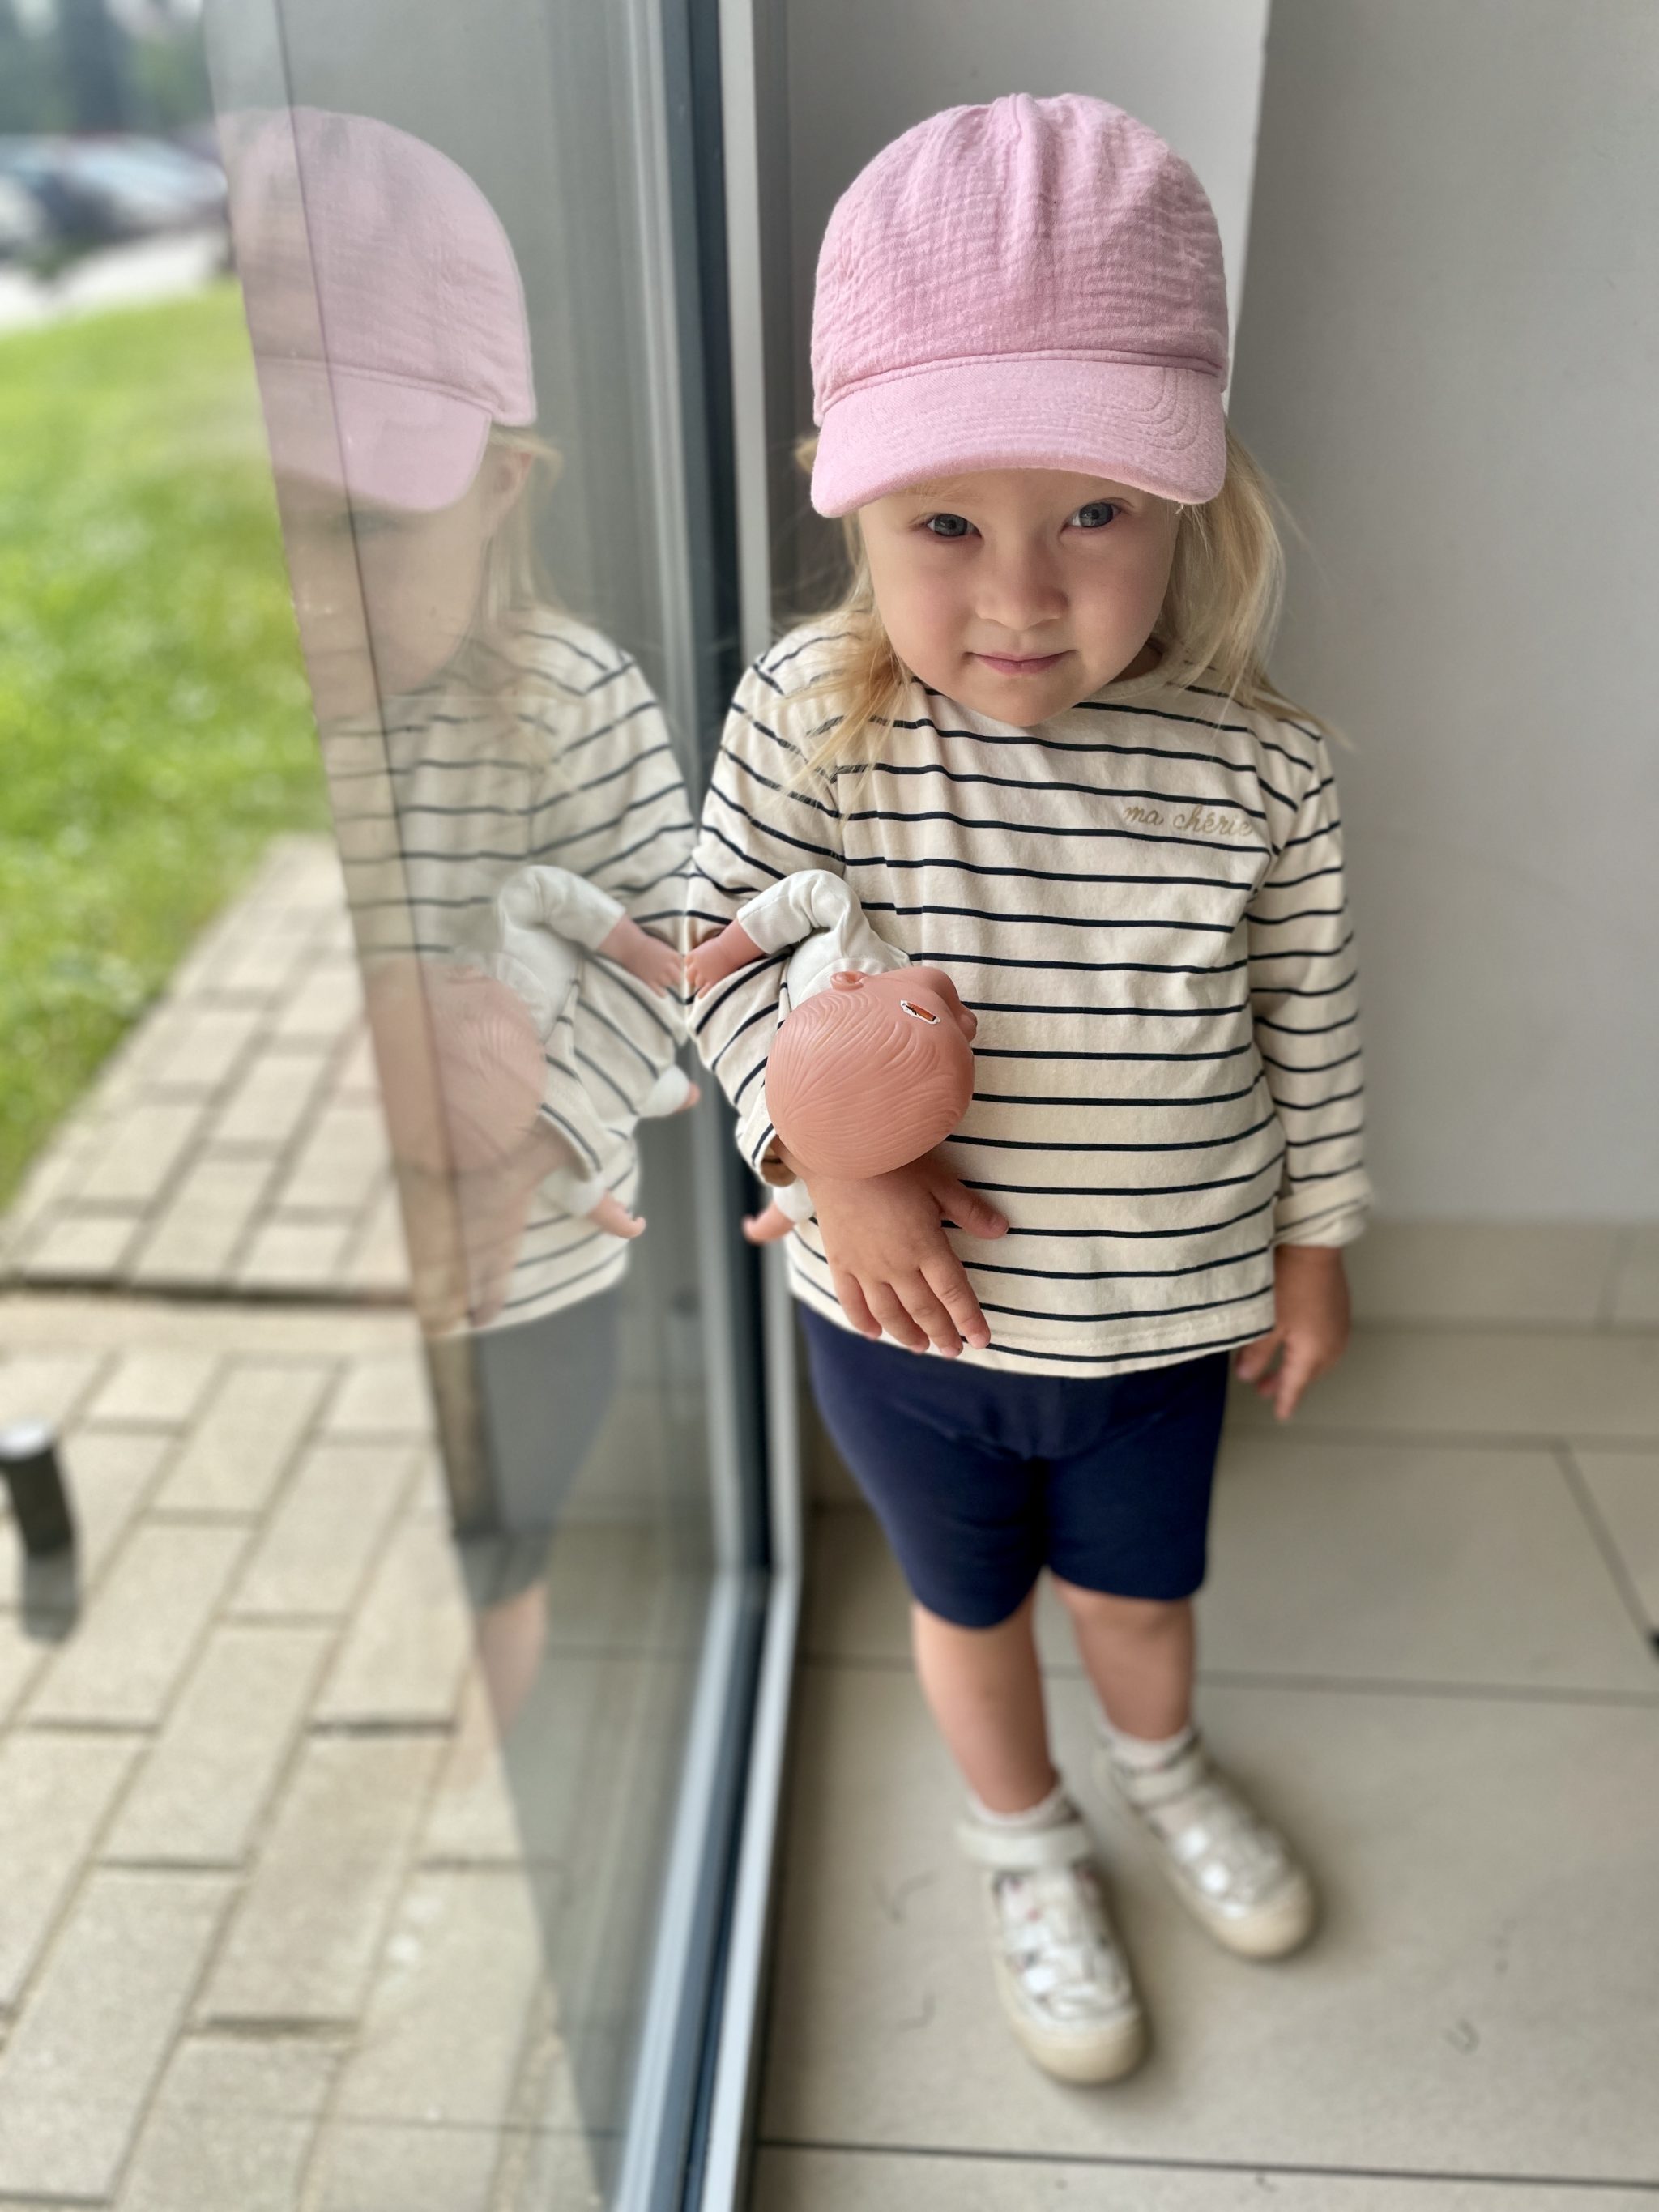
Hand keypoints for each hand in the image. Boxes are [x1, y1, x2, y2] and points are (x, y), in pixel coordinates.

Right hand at [805, 1147, 1008, 1356]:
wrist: (838, 1150)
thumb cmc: (893, 1159)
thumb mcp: (939, 1181)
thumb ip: (969, 1210)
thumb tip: (1002, 1230)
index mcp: (926, 1247)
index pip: (954, 1294)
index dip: (969, 1320)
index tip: (981, 1340)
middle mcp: (897, 1266)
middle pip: (924, 1310)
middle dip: (942, 1334)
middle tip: (953, 1352)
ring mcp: (866, 1267)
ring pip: (889, 1313)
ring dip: (907, 1334)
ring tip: (920, 1347)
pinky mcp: (840, 1261)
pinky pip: (852, 1301)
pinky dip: (863, 1321)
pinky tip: (874, 1333)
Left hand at [1234, 1243, 1350, 1419]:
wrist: (1313, 1243)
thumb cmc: (1288, 1281)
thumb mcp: (1266, 1322)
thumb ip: (1256, 1353)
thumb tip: (1246, 1377)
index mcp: (1314, 1351)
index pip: (1296, 1384)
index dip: (1285, 1399)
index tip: (1280, 1414)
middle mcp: (1332, 1342)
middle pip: (1309, 1372)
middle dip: (1287, 1382)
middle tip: (1265, 1390)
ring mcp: (1338, 1322)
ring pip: (1318, 1355)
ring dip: (1299, 1364)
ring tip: (1278, 1366)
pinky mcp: (1337, 1305)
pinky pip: (1324, 1337)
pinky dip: (1308, 1346)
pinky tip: (1295, 1338)